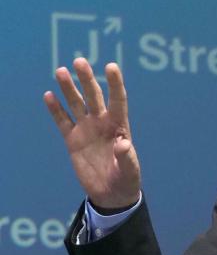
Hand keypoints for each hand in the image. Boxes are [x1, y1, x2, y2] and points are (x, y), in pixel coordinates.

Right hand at [43, 58, 140, 208]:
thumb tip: (123, 144)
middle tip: (79, 61)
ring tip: (61, 71)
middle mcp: (102, 123)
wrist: (111, 193)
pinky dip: (55, 109)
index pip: (118, 100)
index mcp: (119, 126)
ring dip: (69, 89)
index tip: (111, 66)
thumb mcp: (130, 171)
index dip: (115, 84)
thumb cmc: (126, 180)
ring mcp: (87, 130)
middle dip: (87, 79)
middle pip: (94, 96)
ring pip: (77, 104)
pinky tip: (49, 95)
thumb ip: (127, 157)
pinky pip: (63, 121)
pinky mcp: (72, 140)